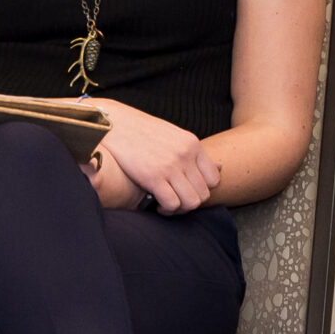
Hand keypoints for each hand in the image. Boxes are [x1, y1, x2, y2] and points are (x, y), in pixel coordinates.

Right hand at [91, 98, 219, 212]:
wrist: (113, 123)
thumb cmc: (141, 131)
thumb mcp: (174, 135)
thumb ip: (194, 153)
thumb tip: (221, 167)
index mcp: (192, 144)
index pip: (214, 178)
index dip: (202, 189)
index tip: (186, 189)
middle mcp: (185, 155)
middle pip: (204, 193)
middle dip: (190, 202)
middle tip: (176, 200)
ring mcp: (170, 166)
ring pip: (191, 202)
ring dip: (180, 209)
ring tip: (166, 205)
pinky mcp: (153, 176)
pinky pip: (172, 204)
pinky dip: (166, 210)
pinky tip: (156, 205)